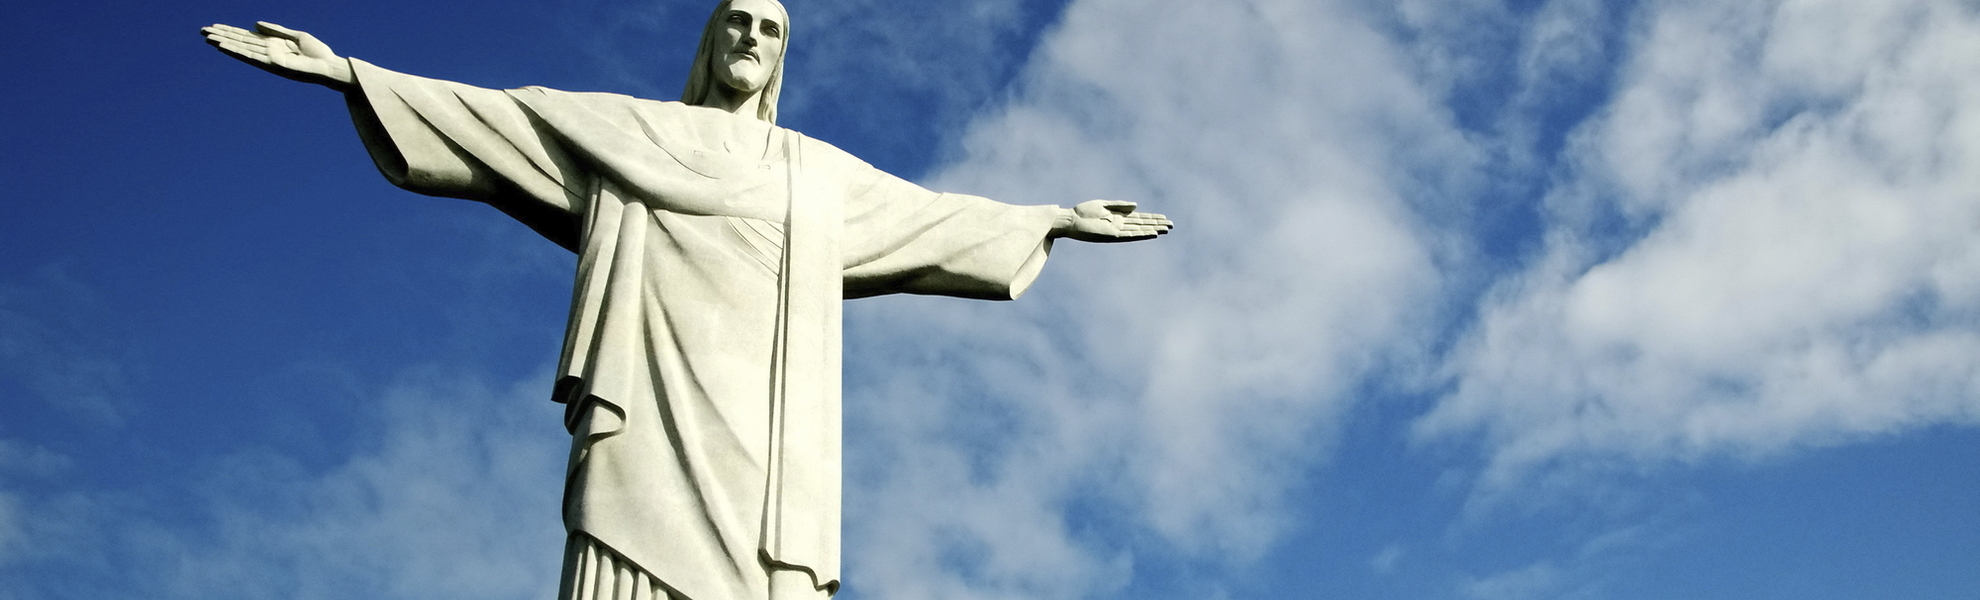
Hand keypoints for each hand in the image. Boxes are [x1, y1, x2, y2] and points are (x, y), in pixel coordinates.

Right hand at [201, 22, 355, 89]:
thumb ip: (275, 30)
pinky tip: (223, 46)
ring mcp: (268, 58)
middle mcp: (268, 52)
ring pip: (241, 48)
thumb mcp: (296, 36)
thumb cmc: (317, 53)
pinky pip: (250, 57)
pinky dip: (236, 51)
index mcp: (273, 44)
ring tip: (207, 37)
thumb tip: (254, 23)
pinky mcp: (272, 64)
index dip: (230, 31)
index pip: (246, 36)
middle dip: (222, 36)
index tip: (214, 27)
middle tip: (202, 31)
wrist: (330, 66)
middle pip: (240, 41)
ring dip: (224, 43)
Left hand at [1052, 200, 1173, 242]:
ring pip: (1139, 230)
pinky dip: (1141, 234)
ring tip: (1166, 229)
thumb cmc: (1084, 212)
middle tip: (1172, 225)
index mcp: (1118, 217)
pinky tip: (1151, 233)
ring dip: (1152, 230)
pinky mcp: (1112, 235)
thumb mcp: (1104, 205)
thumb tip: (1137, 206)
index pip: (1139, 218)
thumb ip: (1120, 205)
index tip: (1164, 218)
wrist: (1071, 220)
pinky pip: (1130, 235)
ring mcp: (1117, 231)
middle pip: (1143, 225)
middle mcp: (1120, 225)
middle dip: (1157, 224)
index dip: (1152, 218)